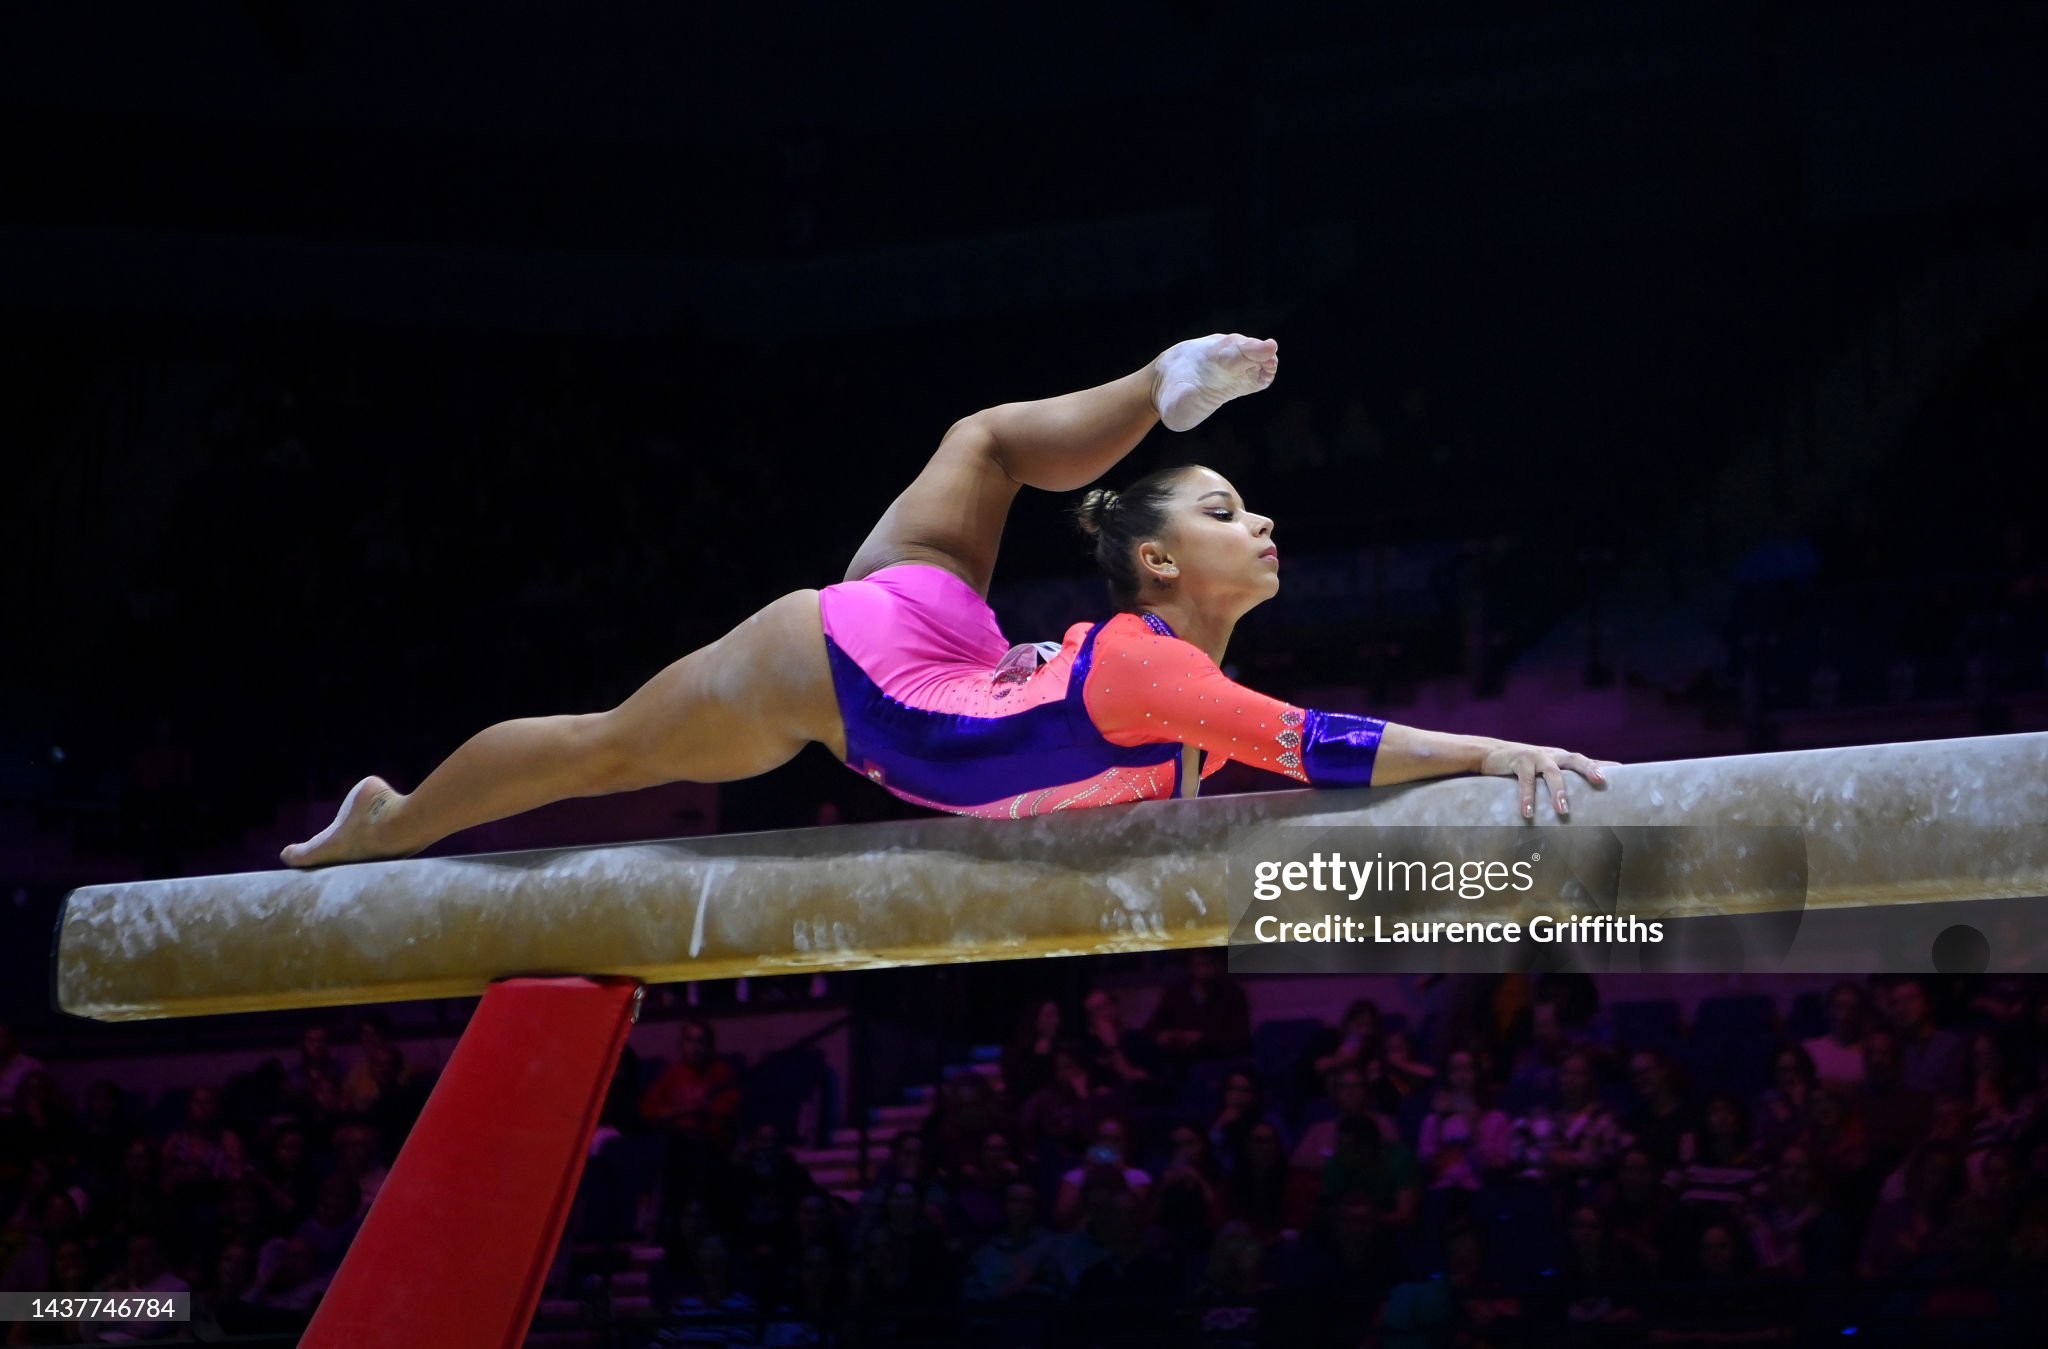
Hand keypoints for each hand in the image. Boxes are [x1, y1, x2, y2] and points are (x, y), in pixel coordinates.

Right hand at [1477, 742, 1617, 817]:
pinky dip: (1527, 796)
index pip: (1586, 761)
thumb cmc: (1524, 766)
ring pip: (1552, 773)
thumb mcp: (1546, 769)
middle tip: (1600, 781)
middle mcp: (1553, 755)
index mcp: (1561, 758)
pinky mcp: (1519, 761)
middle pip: (1575, 759)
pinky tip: (1528, 812)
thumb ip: (1563, 778)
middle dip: (1589, 769)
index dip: (1603, 766)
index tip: (1623, 772)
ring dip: (1558, 791)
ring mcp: (1536, 756)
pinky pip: (1525, 780)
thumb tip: (1584, 796)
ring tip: (1562, 810)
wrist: (1491, 753)